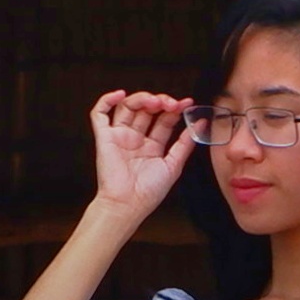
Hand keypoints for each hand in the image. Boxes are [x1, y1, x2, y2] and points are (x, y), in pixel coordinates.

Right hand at [89, 90, 194, 216]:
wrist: (128, 205)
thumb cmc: (148, 192)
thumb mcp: (174, 165)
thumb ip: (186, 143)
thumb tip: (200, 123)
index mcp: (152, 145)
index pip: (164, 119)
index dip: (175, 109)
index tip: (187, 103)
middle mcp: (136, 138)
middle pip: (146, 110)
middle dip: (160, 102)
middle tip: (170, 103)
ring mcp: (119, 136)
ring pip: (127, 107)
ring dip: (141, 99)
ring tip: (154, 102)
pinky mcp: (104, 138)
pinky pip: (100, 115)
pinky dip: (107, 100)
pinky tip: (120, 94)